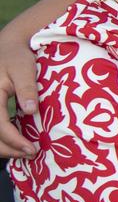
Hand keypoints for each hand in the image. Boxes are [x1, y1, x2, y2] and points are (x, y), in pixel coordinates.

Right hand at [0, 26, 38, 157]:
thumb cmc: (17, 57)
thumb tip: (30, 111)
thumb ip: (27, 89)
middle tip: (31, 154)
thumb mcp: (24, 68)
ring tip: (25, 152)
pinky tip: (17, 142)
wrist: (7, 48)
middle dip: (8, 149)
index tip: (31, 148)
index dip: (13, 139)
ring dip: (3, 147)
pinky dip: (2, 138)